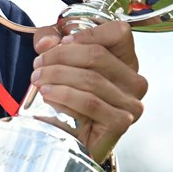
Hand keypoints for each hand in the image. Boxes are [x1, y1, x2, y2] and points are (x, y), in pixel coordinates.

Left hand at [30, 20, 146, 162]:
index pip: (119, 32)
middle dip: (60, 57)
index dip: (87, 33)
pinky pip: (90, 103)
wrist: (71, 139)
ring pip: (90, 79)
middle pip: (97, 55)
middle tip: (37, 65)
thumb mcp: (57, 59)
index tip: (61, 43)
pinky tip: (49, 97)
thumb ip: (49, 40)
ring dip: (57, 77)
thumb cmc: (68, 97)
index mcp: (126, 61)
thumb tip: (47, 42)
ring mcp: (131, 103)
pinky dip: (65, 97)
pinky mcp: (121, 122)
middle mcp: (135, 81)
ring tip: (37, 80)